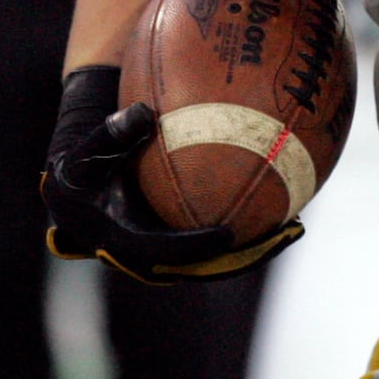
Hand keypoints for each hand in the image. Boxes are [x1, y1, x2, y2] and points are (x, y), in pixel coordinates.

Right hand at [42, 66, 302, 282]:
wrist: (82, 183)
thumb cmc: (83, 164)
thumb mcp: (87, 151)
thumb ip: (112, 134)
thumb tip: (143, 113)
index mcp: (123, 242)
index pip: (166, 252)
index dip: (196, 248)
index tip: (227, 236)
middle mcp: (151, 256)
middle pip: (206, 265)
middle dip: (246, 256)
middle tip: (283, 235)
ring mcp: (169, 251)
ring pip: (219, 259)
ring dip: (257, 247)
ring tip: (295, 226)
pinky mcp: (181, 240)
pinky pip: (220, 240)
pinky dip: (250, 230)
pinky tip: (284, 207)